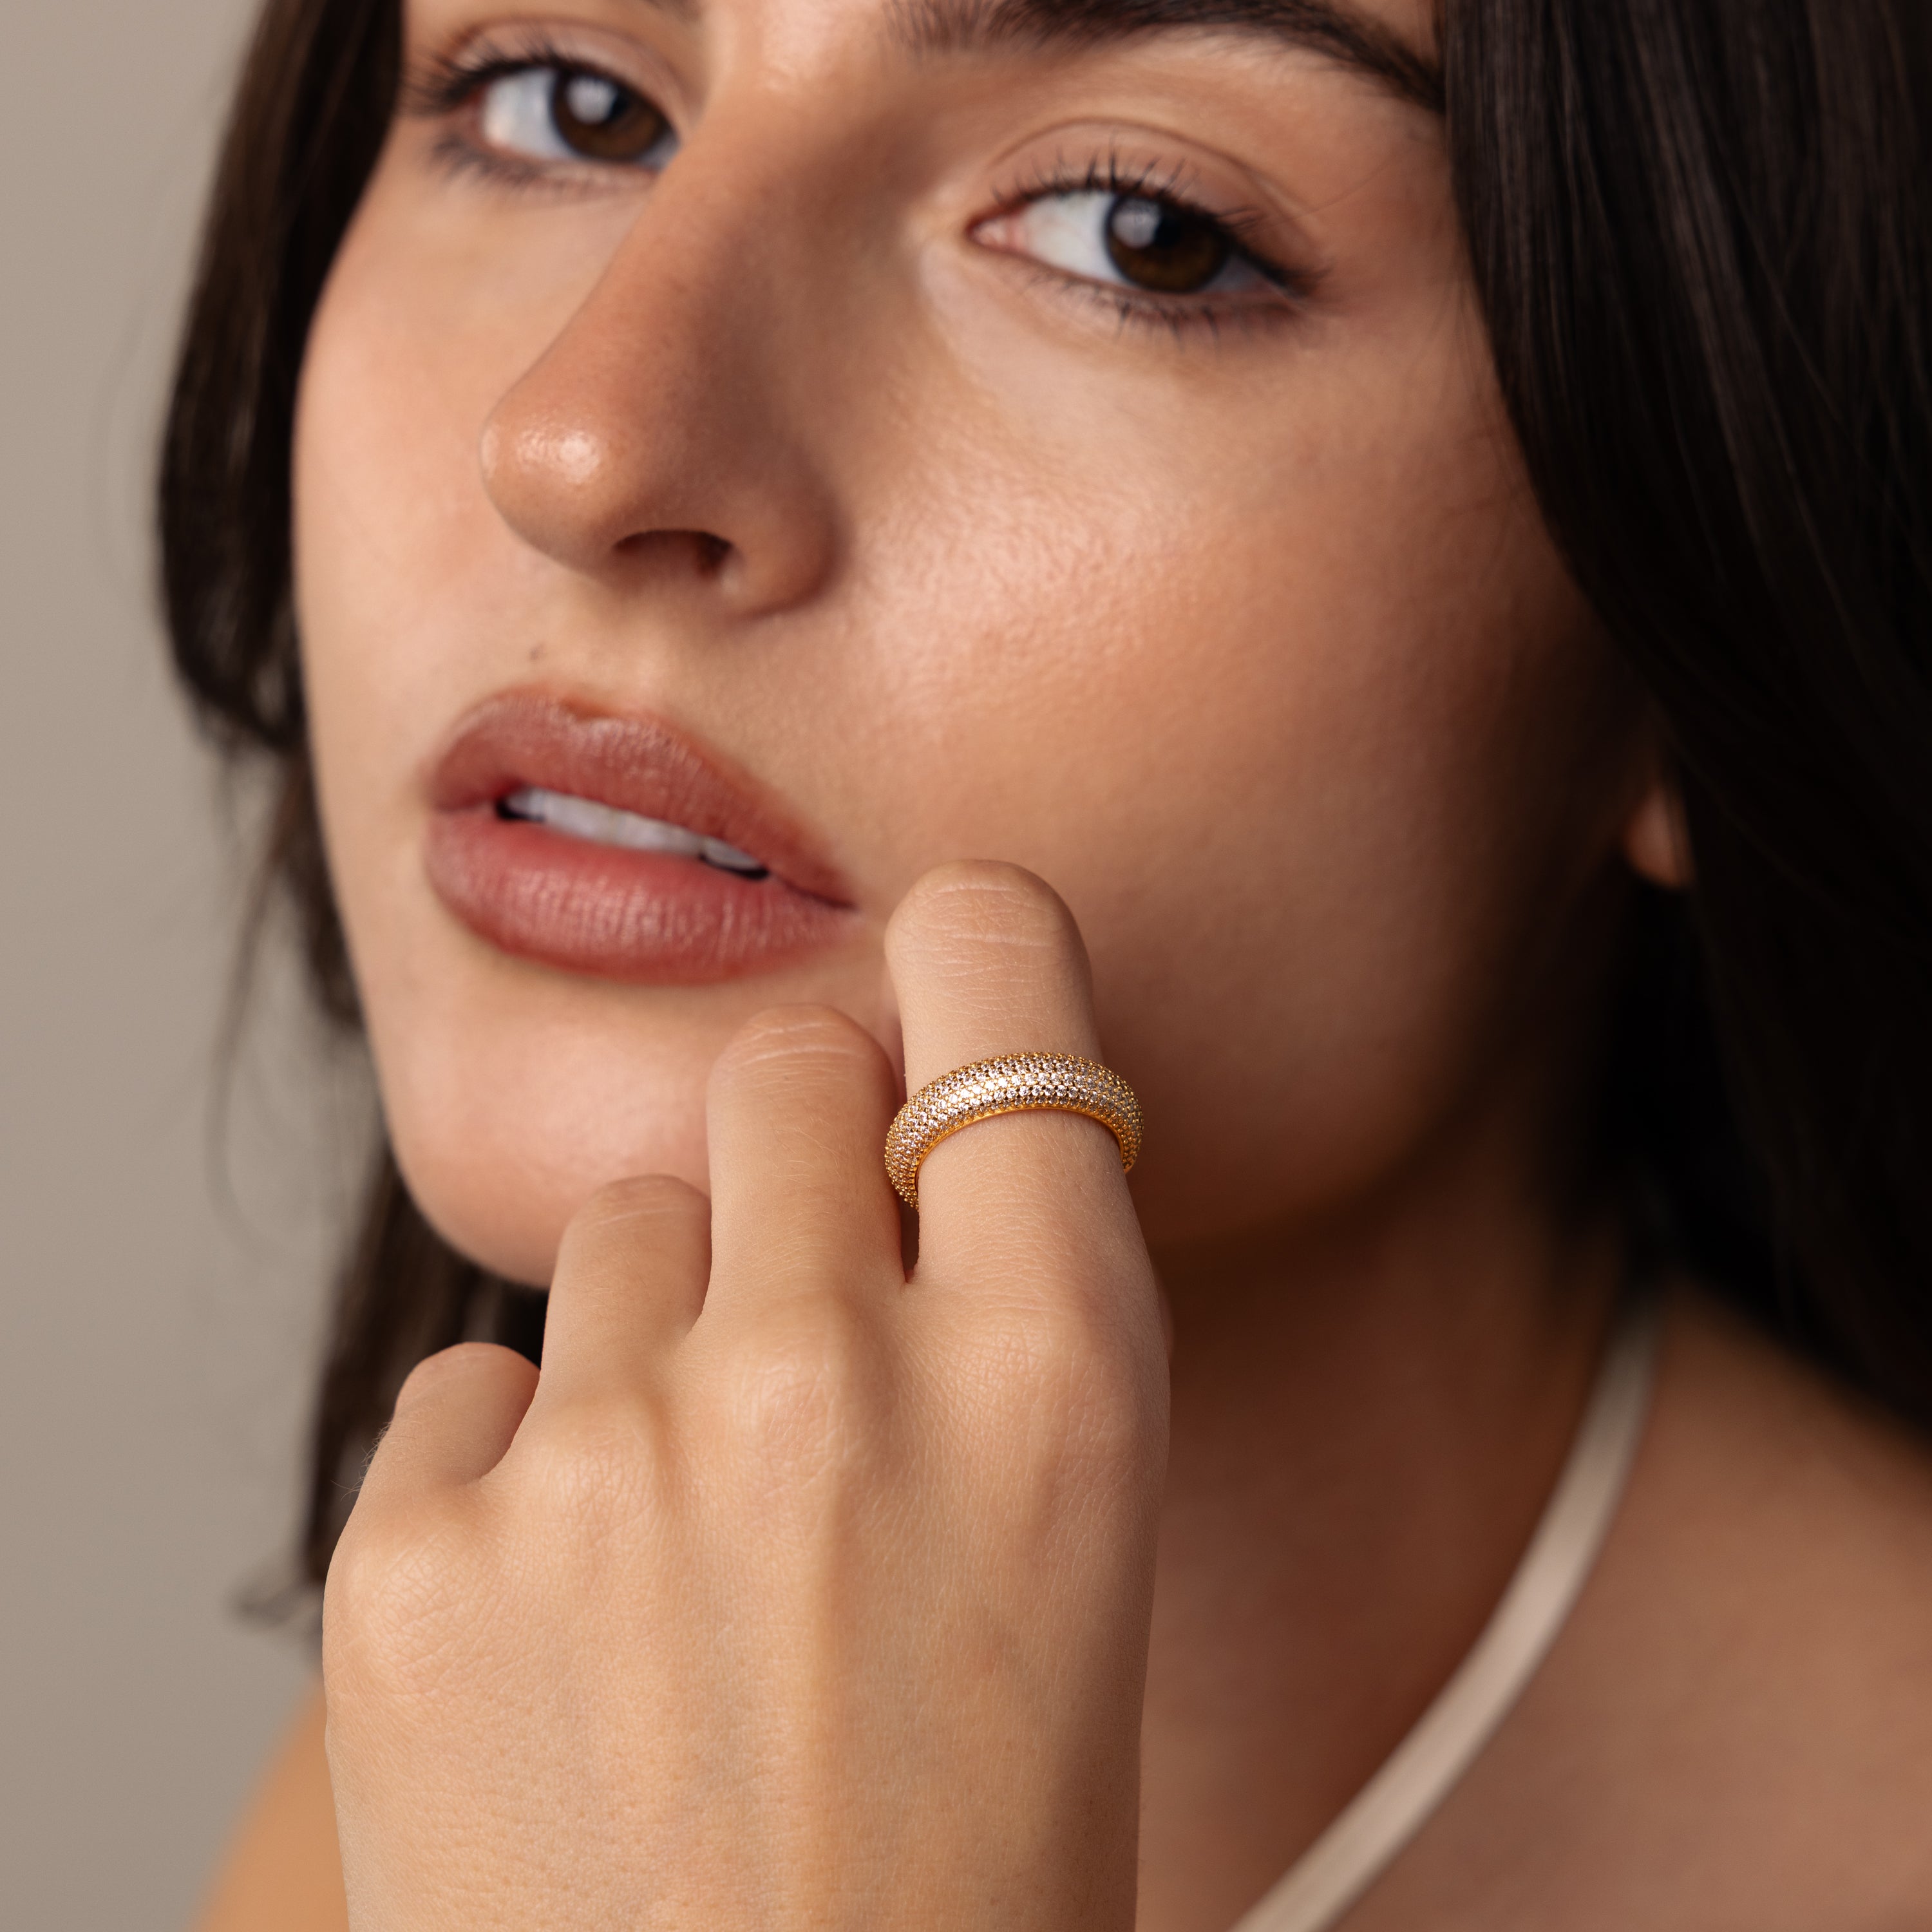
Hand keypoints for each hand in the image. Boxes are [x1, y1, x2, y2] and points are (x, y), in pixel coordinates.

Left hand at [322, 863, 1169, 1930]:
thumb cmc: (968, 1866)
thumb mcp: (1075, 1556)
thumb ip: (999, 1319)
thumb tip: (899, 1135)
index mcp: (1058, 1377)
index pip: (1003, 982)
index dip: (974, 961)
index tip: (950, 985)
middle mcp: (836, 1376)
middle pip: (781, 1068)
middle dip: (802, 1154)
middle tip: (816, 1308)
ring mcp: (612, 1460)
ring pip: (623, 1229)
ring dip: (660, 1334)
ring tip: (694, 1541)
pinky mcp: (419, 1559)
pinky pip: (473, 1387)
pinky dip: (519, 1472)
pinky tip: (576, 1634)